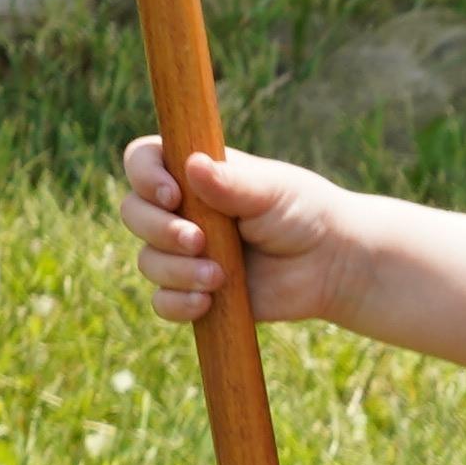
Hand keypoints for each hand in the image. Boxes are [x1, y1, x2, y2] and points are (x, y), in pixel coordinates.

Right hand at [115, 133, 362, 325]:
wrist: (332, 264)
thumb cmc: (305, 213)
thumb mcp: (272, 191)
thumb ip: (233, 182)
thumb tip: (192, 165)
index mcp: (195, 174)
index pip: (143, 161)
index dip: (144, 176)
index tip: (172, 195)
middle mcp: (182, 210)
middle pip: (134, 213)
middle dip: (159, 229)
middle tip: (199, 240)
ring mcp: (185, 252)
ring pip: (148, 261)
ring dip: (176, 271)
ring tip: (220, 277)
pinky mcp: (195, 290)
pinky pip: (163, 302)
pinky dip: (177, 303)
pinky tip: (206, 302)